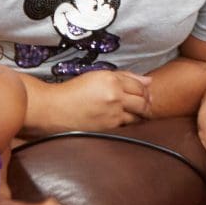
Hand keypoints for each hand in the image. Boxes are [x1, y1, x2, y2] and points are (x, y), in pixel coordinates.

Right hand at [32, 69, 152, 133]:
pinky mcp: (109, 128)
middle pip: (143, 102)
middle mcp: (114, 96)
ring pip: (138, 116)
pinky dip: (128, 123)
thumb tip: (149, 81)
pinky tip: (122, 119)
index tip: (144, 92)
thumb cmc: (75, 91)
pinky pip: (127, 125)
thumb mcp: (99, 76)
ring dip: (140, 115)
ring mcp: (112, 114)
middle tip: (145, 103)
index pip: (140, 86)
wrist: (56, 109)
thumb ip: (126, 77)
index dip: (145, 90)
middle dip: (147, 103)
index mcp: (111, 80)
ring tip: (134, 112)